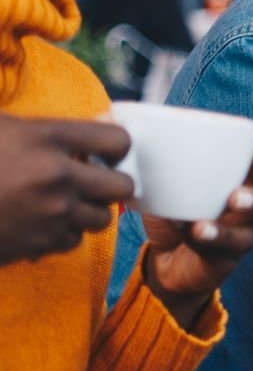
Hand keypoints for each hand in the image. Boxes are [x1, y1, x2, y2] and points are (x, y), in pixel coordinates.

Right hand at [0, 114, 135, 264]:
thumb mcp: (2, 127)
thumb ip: (47, 129)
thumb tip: (95, 125)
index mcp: (46, 137)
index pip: (117, 139)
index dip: (114, 145)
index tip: (104, 150)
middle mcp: (56, 176)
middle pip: (123, 186)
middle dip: (111, 183)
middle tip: (93, 180)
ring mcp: (49, 214)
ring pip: (102, 218)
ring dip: (86, 211)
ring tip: (61, 201)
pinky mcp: (37, 245)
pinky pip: (72, 241)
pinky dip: (61, 234)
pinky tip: (39, 222)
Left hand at [142, 141, 252, 328]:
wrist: (164, 258)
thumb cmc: (171, 206)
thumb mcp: (159, 177)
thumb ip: (142, 149)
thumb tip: (107, 114)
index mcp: (242, 178)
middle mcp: (251, 208)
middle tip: (237, 194)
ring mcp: (242, 235)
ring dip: (236, 226)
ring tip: (212, 219)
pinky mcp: (226, 259)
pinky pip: (226, 250)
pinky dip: (209, 237)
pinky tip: (191, 230)